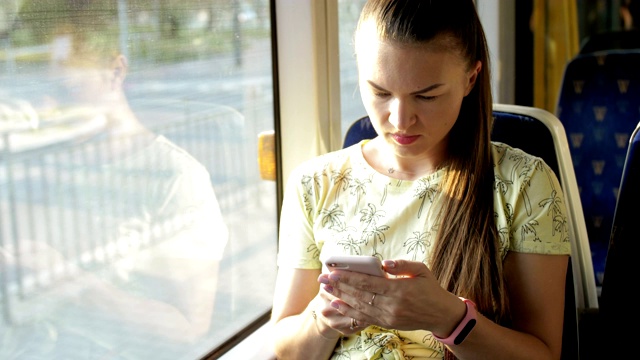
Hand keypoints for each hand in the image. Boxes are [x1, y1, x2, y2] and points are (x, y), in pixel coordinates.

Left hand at [317, 259, 464, 334]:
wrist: (440, 314)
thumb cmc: (430, 288)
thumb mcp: (421, 270)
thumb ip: (402, 265)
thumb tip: (383, 263)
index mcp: (399, 290)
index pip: (368, 283)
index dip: (348, 278)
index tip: (333, 272)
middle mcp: (391, 305)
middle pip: (360, 295)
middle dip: (339, 286)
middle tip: (323, 279)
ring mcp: (388, 317)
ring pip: (359, 307)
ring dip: (341, 298)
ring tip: (326, 290)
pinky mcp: (387, 323)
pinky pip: (364, 317)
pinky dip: (349, 311)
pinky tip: (337, 305)